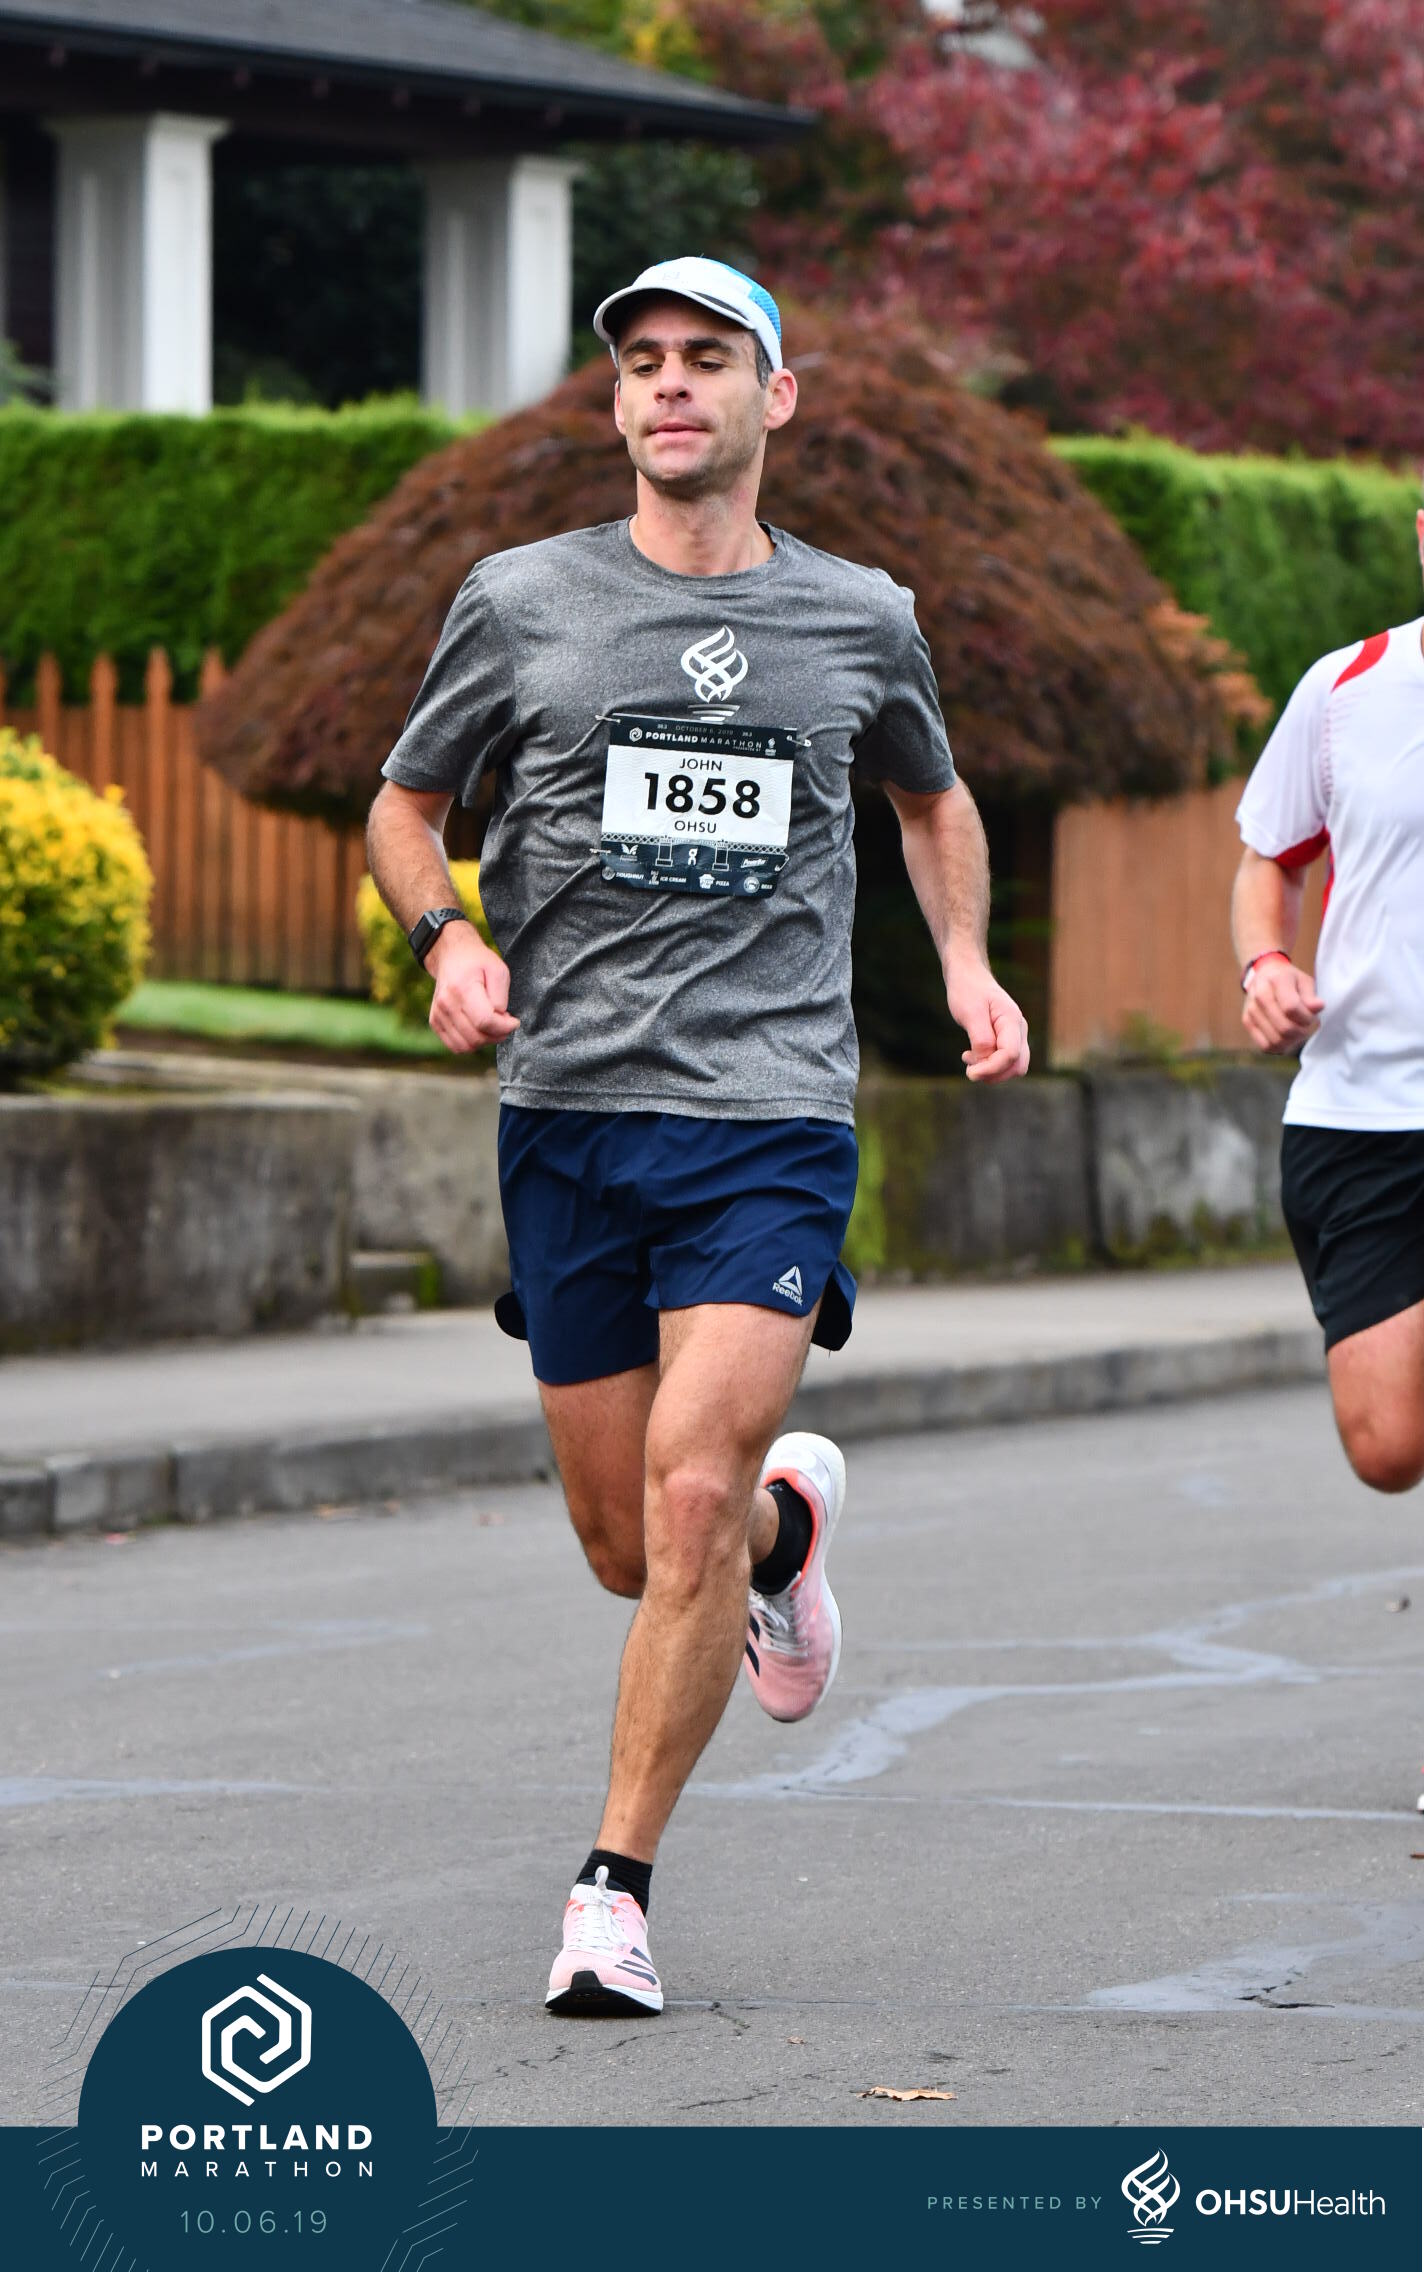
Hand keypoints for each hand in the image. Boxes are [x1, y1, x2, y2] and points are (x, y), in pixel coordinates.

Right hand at [425, 922, 518, 1052]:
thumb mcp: (498, 970)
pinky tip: (479, 1029)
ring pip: (467, 1046)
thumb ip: (501, 996)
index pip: (484, 1021)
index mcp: (462, 988)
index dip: (504, 1027)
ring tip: (492, 1025)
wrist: (451, 956)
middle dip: (497, 1035)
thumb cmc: (477, 962)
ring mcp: (438, 1014)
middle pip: (476, 1037)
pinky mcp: (435, 1022)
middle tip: (505, 1022)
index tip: (514, 1021)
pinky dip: (471, 1043)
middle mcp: (446, 1004)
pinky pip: (456, 1046)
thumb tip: (499, 1018)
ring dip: (485, 1041)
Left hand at [946, 957, 1030, 1082]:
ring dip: (991, 1071)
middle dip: (994, 1074)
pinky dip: (989, 1065)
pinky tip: (971, 1056)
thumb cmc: (968, 991)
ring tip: (968, 1059)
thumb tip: (985, 1061)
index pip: (1010, 1055)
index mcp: (1011, 1020)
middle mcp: (1018, 1029)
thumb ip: (980, 1039)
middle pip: (1017, 1065)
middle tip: (969, 1069)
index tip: (970, 1072)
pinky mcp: (1006, 1039)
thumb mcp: (970, 1013)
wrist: (968, 976)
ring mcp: (1015, 1035)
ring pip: (1012, 1066)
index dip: (991, 1068)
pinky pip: (1004, 1061)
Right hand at [1241, 957, 1322, 1052]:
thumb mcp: (1304, 981)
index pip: (1291, 1008)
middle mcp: (1259, 994)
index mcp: (1276, 980)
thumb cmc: (1289, 980)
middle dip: (1301, 1031)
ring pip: (1276, 1039)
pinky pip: (1265, 1045)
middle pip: (1284, 1027)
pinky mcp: (1247, 1022)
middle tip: (1306, 1025)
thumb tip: (1318, 1007)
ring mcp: (1251, 1010)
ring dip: (1292, 1040)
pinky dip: (1279, 1046)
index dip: (1306, 1018)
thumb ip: (1311, 996)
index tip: (1312, 1016)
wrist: (1265, 975)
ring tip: (1297, 1030)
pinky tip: (1286, 1037)